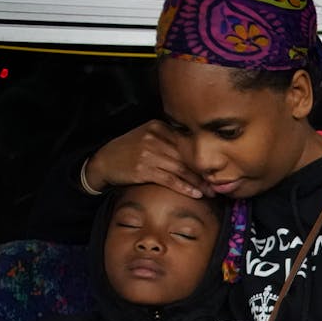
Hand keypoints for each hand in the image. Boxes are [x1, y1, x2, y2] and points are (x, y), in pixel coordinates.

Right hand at [83, 120, 209, 197]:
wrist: (103, 161)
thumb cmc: (128, 151)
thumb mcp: (147, 136)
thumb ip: (168, 139)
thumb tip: (195, 151)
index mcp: (159, 127)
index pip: (187, 143)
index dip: (202, 157)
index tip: (216, 168)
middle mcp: (155, 137)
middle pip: (186, 156)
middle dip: (204, 171)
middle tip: (218, 182)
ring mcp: (149, 153)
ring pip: (181, 169)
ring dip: (198, 182)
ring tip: (211, 191)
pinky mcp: (143, 169)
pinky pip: (170, 179)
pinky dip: (185, 187)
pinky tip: (196, 194)